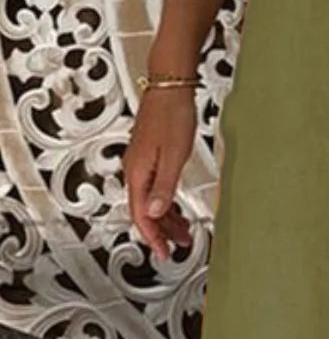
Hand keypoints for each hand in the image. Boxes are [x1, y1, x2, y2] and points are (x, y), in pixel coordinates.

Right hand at [123, 87, 196, 260]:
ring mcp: (142, 162)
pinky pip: (155, 186)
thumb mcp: (174, 156)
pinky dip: (165, 199)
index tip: (163, 251)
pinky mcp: (150, 154)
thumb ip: (164, 187)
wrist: (170, 86)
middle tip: (178, 243)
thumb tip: (154, 213)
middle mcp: (135, 169)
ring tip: (183, 228)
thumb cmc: (172, 115)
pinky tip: (176, 204)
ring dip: (166, 216)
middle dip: (162, 230)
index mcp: (138, 173)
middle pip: (145, 210)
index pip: (140, 215)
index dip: (153, 237)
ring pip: (150, 199)